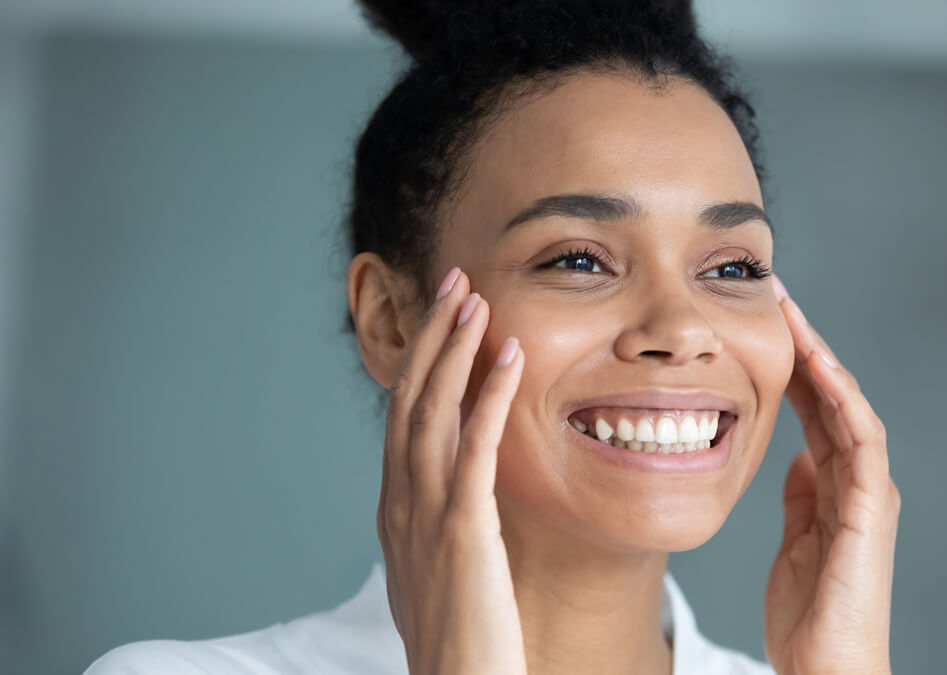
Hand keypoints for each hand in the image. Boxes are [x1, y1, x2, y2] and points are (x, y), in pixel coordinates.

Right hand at [376, 267, 527, 674]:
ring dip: (455, 349)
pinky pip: (474, 449)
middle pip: (410, 400)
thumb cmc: (458, 641)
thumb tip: (456, 501)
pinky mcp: (462, 530)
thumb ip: (440, 528)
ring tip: (477, 299)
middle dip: (433, 337)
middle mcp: (400, 503)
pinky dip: (490, 396)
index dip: (423, 363)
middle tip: (456, 284)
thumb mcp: (436, 573)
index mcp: (395, 510)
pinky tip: (510, 357)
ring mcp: (425, 515)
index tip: (445, 319)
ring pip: (432, 412)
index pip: (404, 418)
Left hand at [763, 276, 900, 674]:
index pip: (813, 406)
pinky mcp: (871, 507)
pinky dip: (842, 399)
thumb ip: (802, 495)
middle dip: (803, 343)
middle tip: (773, 295)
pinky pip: (860, 440)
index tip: (759, 322)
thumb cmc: (811, 614)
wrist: (828, 666)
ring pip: (848, 405)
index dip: (789, 362)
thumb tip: (795, 456)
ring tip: (791, 313)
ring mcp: (869, 489)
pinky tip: (818, 366)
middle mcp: (858, 477)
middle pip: (831, 394)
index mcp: (836, 482)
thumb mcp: (796, 540)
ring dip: (820, 356)